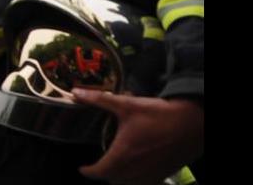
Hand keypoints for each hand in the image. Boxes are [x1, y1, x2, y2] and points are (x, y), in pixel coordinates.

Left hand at [72, 88, 203, 184]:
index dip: (88, 171)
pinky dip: (137, 180)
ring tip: (116, 166)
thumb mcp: (126, 104)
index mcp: (122, 155)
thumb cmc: (159, 115)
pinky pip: (146, 184)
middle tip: (99, 164)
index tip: (83, 168)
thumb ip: (99, 100)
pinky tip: (138, 168)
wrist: (192, 123)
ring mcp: (151, 174)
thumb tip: (76, 93)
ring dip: (120, 178)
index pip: (99, 172)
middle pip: (113, 181)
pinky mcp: (164, 174)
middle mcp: (135, 170)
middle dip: (104, 174)